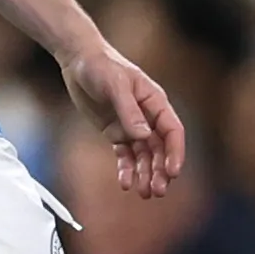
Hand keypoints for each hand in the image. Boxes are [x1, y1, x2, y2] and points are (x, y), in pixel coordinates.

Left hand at [59, 37, 184, 199]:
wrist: (79, 60)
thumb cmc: (101, 65)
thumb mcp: (115, 85)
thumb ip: (129, 110)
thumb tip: (144, 136)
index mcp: (155, 101)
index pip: (172, 130)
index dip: (175, 152)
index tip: (172, 171)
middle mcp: (147, 116)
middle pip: (160, 148)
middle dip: (161, 170)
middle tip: (158, 190)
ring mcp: (132, 125)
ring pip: (144, 155)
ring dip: (146, 173)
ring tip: (144, 193)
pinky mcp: (116, 132)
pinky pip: (125, 154)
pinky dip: (126, 169)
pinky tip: (125, 183)